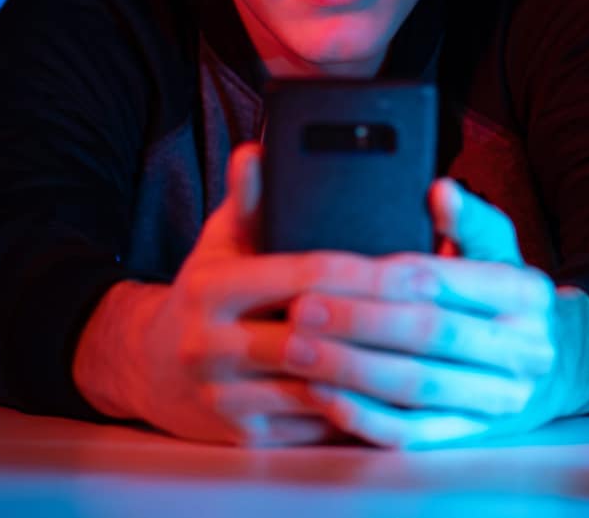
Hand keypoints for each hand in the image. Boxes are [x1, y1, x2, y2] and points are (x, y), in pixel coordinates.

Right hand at [73, 143, 446, 446]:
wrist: (150, 366)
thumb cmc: (202, 292)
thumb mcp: (219, 240)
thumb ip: (248, 200)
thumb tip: (259, 150)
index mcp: (213, 288)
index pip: (302, 275)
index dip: (364, 273)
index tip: (416, 268)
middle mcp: (212, 345)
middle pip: (313, 336)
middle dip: (381, 325)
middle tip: (438, 313)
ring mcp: (227, 398)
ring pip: (318, 388)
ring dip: (377, 374)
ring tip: (429, 356)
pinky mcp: (245, 438)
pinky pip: (313, 426)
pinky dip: (357, 410)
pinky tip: (397, 392)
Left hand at [280, 179, 588, 448]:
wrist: (549, 362)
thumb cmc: (502, 293)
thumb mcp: (496, 246)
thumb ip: (468, 218)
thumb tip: (441, 191)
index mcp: (525, 293)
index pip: (448, 280)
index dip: (388, 276)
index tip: (330, 268)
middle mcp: (522, 349)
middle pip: (430, 334)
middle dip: (359, 323)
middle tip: (300, 310)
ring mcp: (499, 398)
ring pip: (417, 388)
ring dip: (351, 371)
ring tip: (297, 351)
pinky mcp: (470, 435)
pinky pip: (414, 433)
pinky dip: (365, 416)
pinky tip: (323, 396)